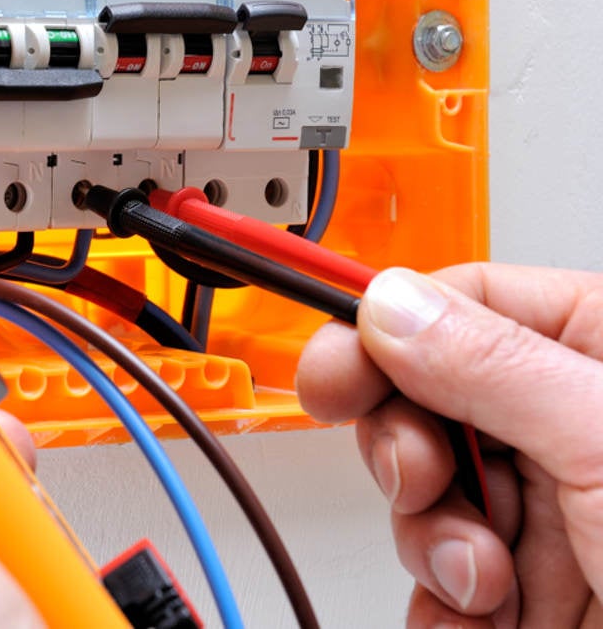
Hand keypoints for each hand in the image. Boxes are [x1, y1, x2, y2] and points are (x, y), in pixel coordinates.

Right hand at [297, 264, 602, 626]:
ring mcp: (553, 512)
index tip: (330, 363)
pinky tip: (481, 618)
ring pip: (428, 496)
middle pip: (426, 399)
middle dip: (410, 449)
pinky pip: (442, 581)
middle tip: (419, 479)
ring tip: (490, 578)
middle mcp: (572, 427)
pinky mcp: (536, 590)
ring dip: (437, 542)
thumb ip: (492, 365)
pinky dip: (444, 607)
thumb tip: (392, 306)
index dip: (385, 328)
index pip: (463, 305)